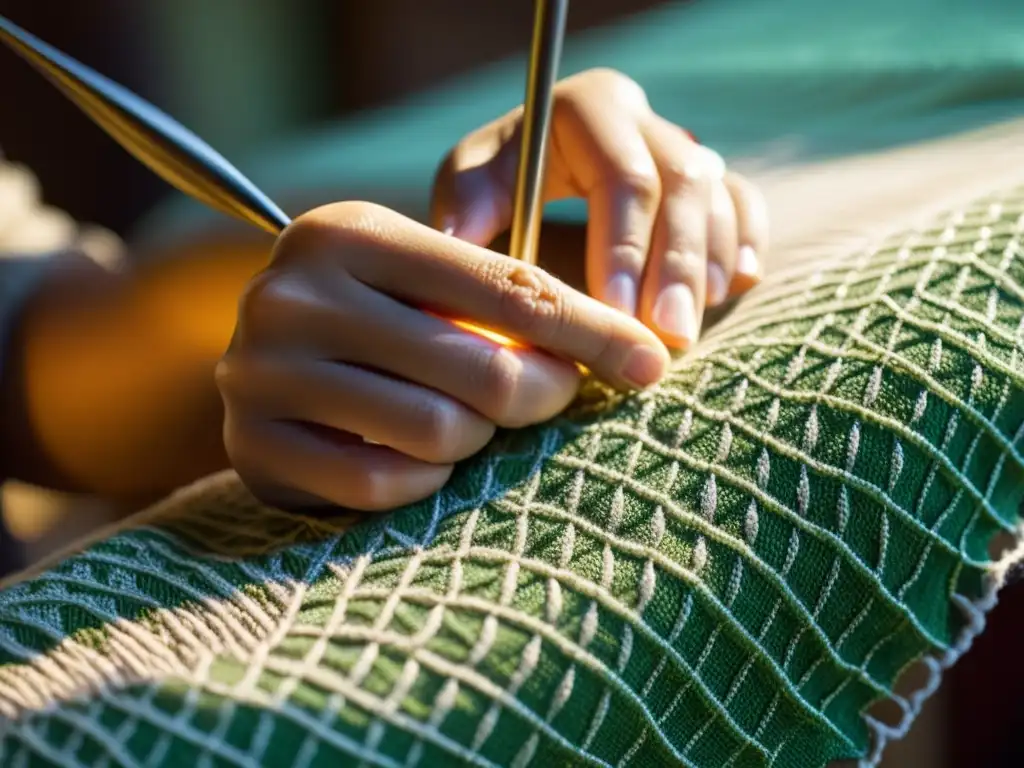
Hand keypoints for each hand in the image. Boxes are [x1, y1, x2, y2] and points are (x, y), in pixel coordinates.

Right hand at [217, 202, 669, 510]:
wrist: (268, 375)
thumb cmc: (378, 325)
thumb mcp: (430, 288)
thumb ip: (513, 303)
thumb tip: (637, 351)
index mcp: (347, 232)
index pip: (506, 286)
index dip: (593, 330)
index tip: (651, 362)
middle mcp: (292, 294)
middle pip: (483, 369)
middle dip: (540, 394)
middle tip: (550, 398)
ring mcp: (260, 373)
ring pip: (439, 431)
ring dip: (475, 439)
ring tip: (461, 419)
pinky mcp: (252, 448)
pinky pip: (384, 484)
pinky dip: (422, 480)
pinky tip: (416, 458)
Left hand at [431, 68, 768, 349]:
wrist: (526, 179)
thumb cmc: (493, 185)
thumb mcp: (469, 184)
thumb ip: (467, 203)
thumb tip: (460, 236)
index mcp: (589, 109)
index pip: (623, 177)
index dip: (625, 246)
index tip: (614, 312)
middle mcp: (645, 121)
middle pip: (684, 186)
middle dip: (676, 266)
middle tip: (667, 335)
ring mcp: (683, 147)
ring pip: (718, 196)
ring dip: (707, 265)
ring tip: (687, 326)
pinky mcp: (709, 181)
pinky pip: (744, 201)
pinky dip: (745, 242)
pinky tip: (737, 285)